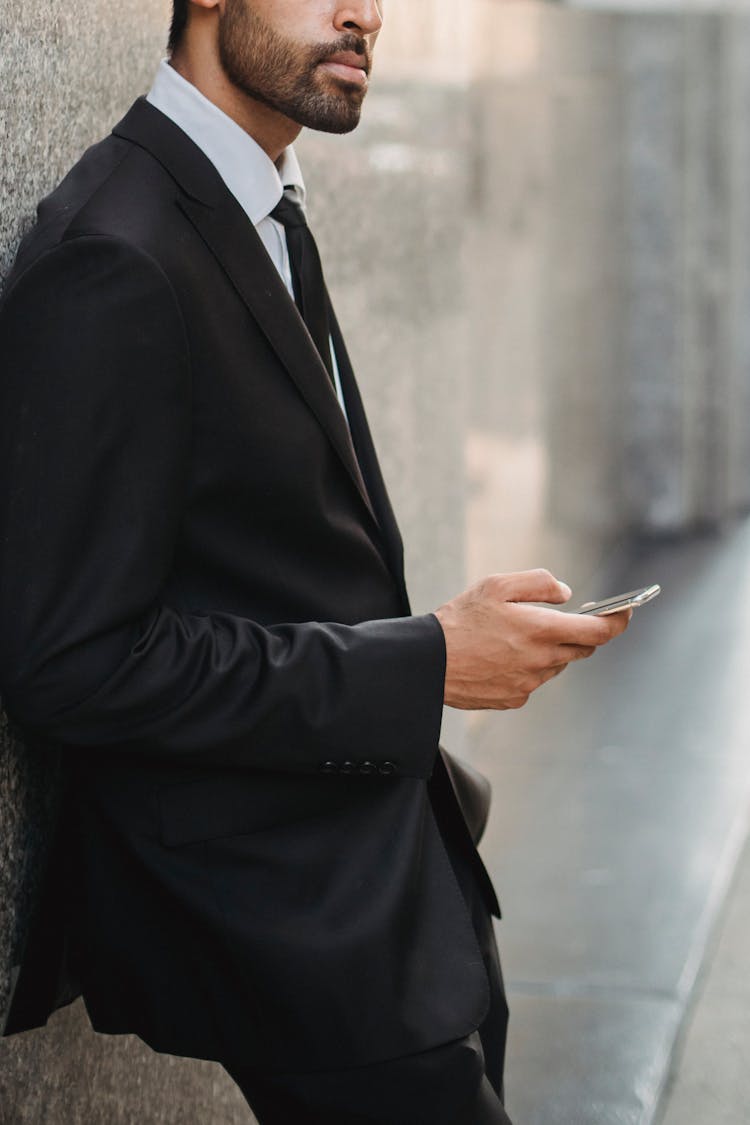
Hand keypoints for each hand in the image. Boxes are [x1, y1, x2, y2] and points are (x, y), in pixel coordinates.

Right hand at [434, 569, 630, 710]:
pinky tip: (499, 657)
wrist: (428, 662)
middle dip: (576, 633)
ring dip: (548, 650)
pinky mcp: (514, 698)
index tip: (625, 611)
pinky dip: (526, 668)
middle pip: (580, 648)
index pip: (599, 631)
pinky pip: (533, 681)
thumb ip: (539, 583)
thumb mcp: (497, 585)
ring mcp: (529, 683)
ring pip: (556, 665)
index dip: (618, 621)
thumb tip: (567, 595)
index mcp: (542, 630)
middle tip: (554, 619)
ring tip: (514, 637)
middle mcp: (541, 660)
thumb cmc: (461, 619)